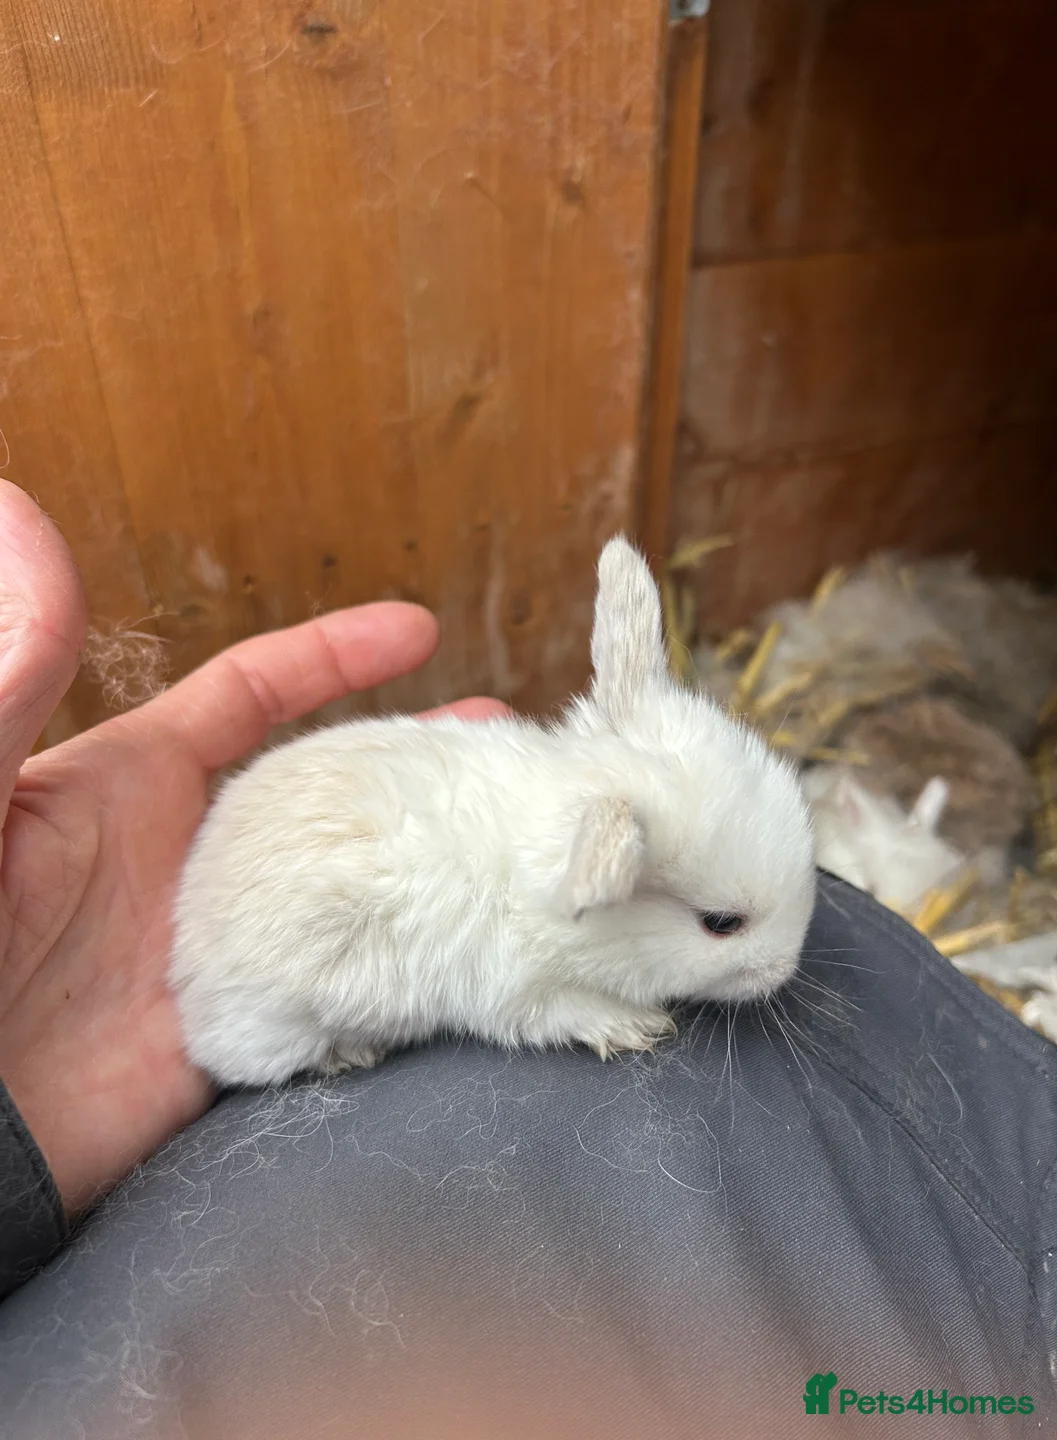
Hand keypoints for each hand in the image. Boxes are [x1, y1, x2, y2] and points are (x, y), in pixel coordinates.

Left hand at [0, 482, 509, 1214]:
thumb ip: (14, 671)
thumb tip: (16, 511)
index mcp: (134, 786)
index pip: (253, 697)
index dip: (335, 656)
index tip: (420, 628)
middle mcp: (191, 859)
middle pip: (329, 790)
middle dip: (417, 758)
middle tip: (509, 747)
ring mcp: (221, 947)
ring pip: (352, 885)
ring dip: (429, 856)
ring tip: (516, 837)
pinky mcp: (237, 1036)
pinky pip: (340, 992)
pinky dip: (403, 968)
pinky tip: (471, 947)